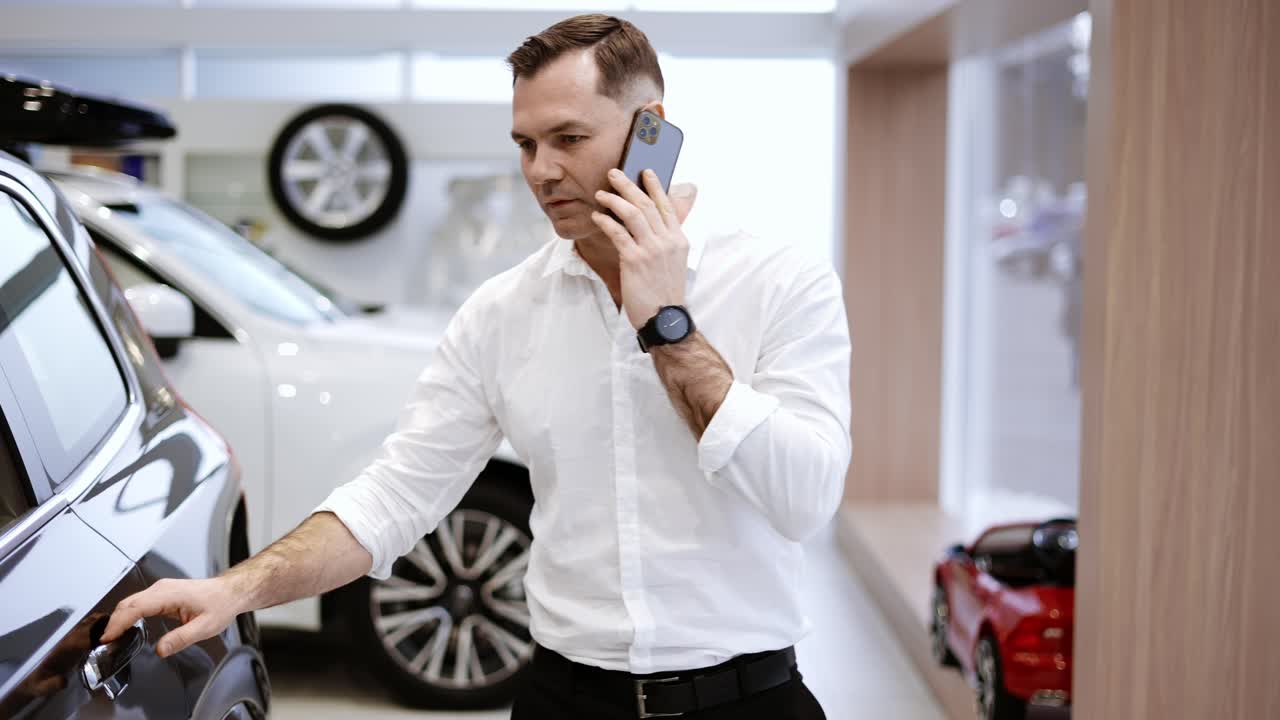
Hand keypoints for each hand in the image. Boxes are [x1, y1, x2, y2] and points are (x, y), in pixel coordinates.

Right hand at [102, 577, 241, 657]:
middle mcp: (163, 589)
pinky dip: (128, 614)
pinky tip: (125, 626)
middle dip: (113, 622)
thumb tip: (160, 649)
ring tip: (111, 637)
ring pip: (131, 601)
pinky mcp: (162, 593)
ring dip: (119, 617)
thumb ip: (181, 638)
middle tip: (105, 642)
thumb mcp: (205, 627)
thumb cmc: (220, 605)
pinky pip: (139, 602)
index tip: (108, 637)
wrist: (230, 592)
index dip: (119, 622)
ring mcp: (161, 589)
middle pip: (128, 603)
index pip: (136, 607)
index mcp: (171, 594)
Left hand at [592, 169, 697, 329]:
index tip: (645, 172)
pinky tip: (597, 217)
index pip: (666, 206)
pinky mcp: (634, 260)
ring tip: (601, 194)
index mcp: (679, 239)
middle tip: (613, 174)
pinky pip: (618, 233)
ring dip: (614, 200)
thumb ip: (665, 241)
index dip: (655, 186)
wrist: (665, 318)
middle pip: (646, 204)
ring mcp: (651, 250)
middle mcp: (667, 241)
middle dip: (628, 185)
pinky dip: (606, 221)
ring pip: (632, 214)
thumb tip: (650, 225)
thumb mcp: (674, 262)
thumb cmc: (665, 293)